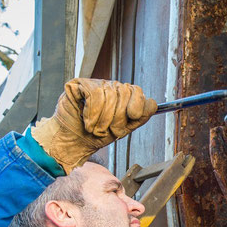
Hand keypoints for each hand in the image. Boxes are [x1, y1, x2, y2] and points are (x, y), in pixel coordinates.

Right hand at [32, 78, 157, 172]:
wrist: (72, 143)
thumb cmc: (96, 136)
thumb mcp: (123, 129)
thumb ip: (139, 117)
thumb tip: (153, 104)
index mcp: (122, 97)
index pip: (137, 91)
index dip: (137, 104)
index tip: (133, 115)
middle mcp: (110, 88)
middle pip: (125, 93)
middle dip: (118, 117)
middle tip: (109, 130)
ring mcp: (95, 84)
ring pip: (109, 94)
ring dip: (103, 118)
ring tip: (96, 129)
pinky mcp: (79, 84)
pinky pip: (94, 93)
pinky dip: (93, 112)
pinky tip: (87, 121)